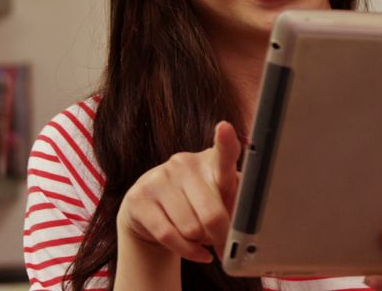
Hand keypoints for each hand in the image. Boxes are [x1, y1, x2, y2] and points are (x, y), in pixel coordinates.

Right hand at [117, 121, 241, 262]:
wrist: (153, 213)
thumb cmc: (198, 205)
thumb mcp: (220, 200)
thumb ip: (236, 207)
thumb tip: (242, 232)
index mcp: (211, 161)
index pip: (223, 152)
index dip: (225, 141)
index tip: (225, 128)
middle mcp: (184, 163)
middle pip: (212, 214)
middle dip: (222, 237)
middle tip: (225, 245)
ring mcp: (159, 178)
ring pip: (191, 229)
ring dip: (202, 243)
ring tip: (202, 237)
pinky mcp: (140, 198)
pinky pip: (169, 236)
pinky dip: (188, 251)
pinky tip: (197, 252)